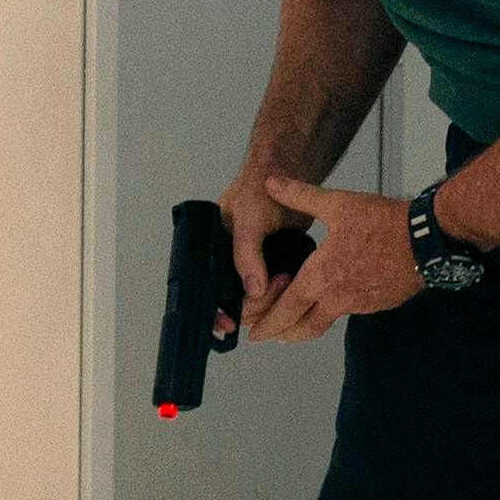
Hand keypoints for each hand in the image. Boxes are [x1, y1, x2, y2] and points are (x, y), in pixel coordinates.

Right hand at [218, 163, 315, 337]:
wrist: (289, 175)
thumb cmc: (259, 189)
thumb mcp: (249, 219)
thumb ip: (247, 254)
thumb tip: (252, 290)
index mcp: (210, 252)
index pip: (208, 291)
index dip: (216, 311)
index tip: (229, 323)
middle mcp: (226, 263)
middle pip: (235, 303)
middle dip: (256, 302)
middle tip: (277, 281)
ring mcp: (251, 268)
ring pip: (256, 303)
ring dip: (273, 299)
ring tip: (287, 277)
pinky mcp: (271, 268)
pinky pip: (273, 293)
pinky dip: (282, 296)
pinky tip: (291, 289)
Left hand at [250, 177, 421, 342]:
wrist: (428, 239)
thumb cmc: (382, 222)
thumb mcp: (338, 203)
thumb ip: (301, 196)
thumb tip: (270, 182)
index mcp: (322, 276)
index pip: (287, 309)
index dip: (268, 323)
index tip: (254, 335)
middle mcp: (338, 297)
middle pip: (303, 327)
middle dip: (282, 334)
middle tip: (266, 337)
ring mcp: (360, 304)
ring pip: (326, 322)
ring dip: (305, 326)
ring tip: (292, 324)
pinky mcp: (378, 304)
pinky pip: (349, 313)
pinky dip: (332, 313)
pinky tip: (329, 303)